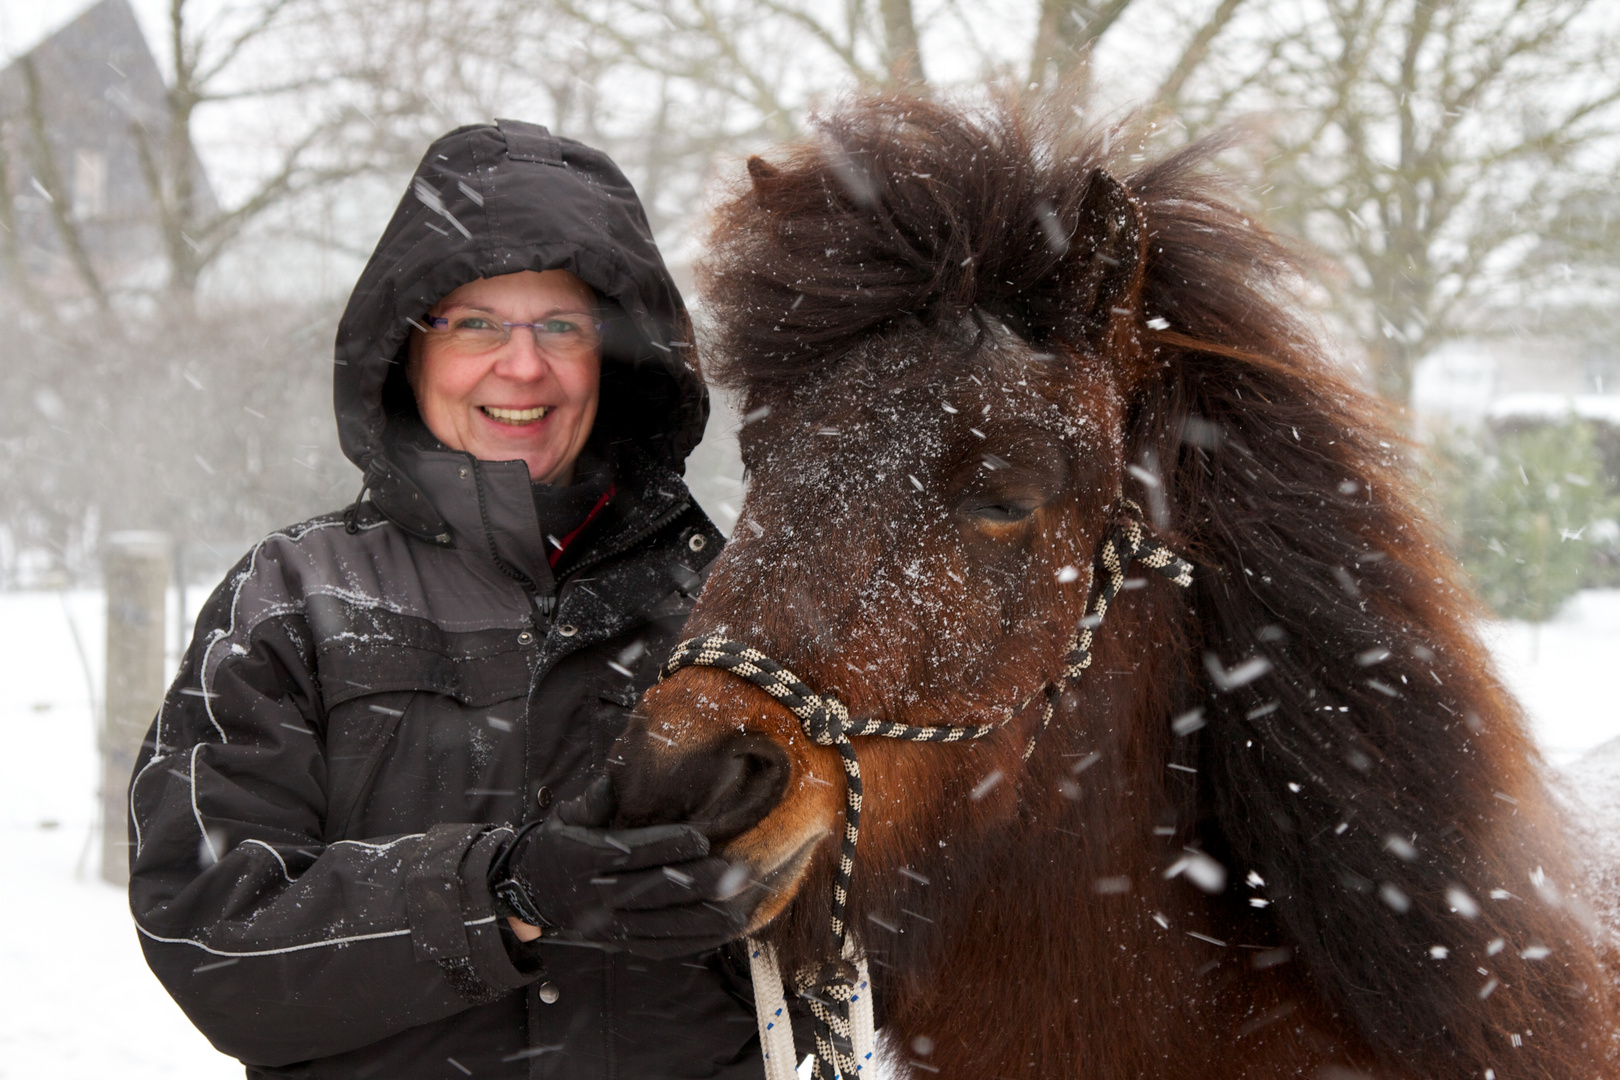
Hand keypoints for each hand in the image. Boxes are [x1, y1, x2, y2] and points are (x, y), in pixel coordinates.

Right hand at [489, 777, 754, 958]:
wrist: (533, 891)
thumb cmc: (560, 843)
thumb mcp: (567, 815)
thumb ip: (593, 801)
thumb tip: (612, 782)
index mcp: (584, 858)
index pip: (629, 853)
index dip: (665, 846)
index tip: (700, 838)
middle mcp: (597, 896)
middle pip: (652, 891)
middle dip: (697, 883)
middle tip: (735, 871)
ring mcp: (610, 924)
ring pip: (662, 926)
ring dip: (704, 920)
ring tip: (740, 910)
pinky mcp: (622, 941)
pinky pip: (661, 946)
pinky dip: (694, 942)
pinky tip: (722, 932)